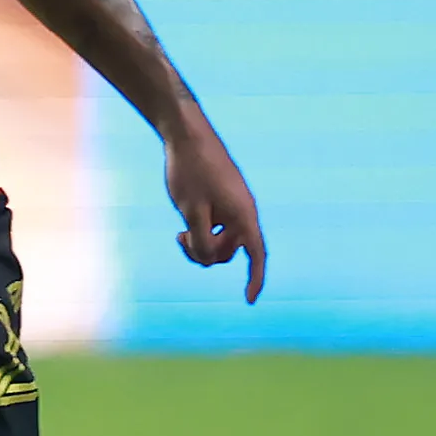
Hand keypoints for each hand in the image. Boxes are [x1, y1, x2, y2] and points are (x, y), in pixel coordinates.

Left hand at [162, 114, 265, 302]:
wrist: (187, 134)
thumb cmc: (191, 170)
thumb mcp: (190, 211)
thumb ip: (199, 242)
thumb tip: (206, 258)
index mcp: (243, 214)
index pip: (256, 254)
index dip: (255, 279)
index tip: (249, 301)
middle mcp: (242, 212)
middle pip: (230, 251)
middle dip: (207, 254)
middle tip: (181, 240)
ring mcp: (232, 206)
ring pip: (220, 241)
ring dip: (200, 244)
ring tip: (178, 234)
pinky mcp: (221, 201)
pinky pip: (215, 227)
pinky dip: (200, 231)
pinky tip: (182, 224)